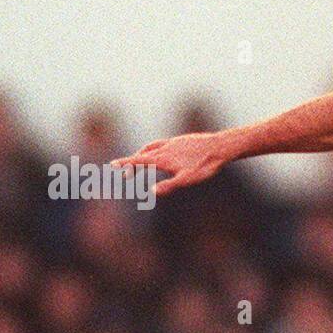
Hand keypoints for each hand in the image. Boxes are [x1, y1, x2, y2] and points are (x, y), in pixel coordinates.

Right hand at [112, 134, 229, 196]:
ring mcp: (172, 142)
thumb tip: (151, 192)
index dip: (125, 163)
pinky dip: (155, 149)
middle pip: (142, 154)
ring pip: (151, 147)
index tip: (112, 165)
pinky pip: (162, 144)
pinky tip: (162, 154)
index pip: (138, 160)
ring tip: (139, 161)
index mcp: (162, 158)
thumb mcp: (187, 179)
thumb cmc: (205, 165)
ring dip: (142, 154)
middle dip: (131, 163)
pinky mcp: (181, 140)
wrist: (220, 146)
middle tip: (125, 174)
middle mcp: (164, 148)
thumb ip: (169, 185)